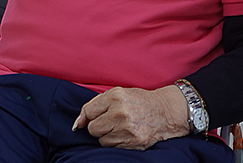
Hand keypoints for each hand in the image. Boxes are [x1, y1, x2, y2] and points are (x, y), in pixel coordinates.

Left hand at [73, 86, 189, 149]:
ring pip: (102, 140)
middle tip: (110, 121)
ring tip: (120, 127)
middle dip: (98, 126)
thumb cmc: (138, 101)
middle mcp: (121, 112)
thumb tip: (77, 124)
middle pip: (93, 128)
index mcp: (115, 96)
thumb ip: (94, 105)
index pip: (89, 112)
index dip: (91, 116)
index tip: (97, 116)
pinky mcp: (134, 142)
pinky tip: (126, 134)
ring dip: (107, 136)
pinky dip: (116, 142)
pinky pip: (113, 147)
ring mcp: (128, 129)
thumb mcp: (117, 94)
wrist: (165, 112)